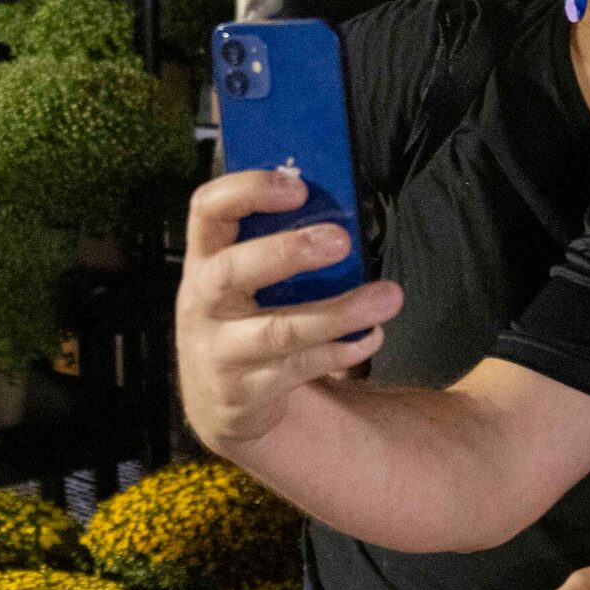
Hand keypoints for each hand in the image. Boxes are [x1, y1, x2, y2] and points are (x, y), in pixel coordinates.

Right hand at [174, 170, 401, 456]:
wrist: (218, 402)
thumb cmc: (244, 318)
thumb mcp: (243, 280)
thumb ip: (273, 245)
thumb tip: (343, 210)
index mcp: (204, 259)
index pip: (207, 209)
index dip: (247, 191)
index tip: (297, 187)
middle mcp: (202, 302)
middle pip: (233, 271)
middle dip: (288, 252)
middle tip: (341, 241)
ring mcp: (219, 351)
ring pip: (279, 331)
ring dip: (339, 312)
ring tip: (388, 296)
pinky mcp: (245, 392)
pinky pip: (300, 367)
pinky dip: (342, 351)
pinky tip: (372, 336)